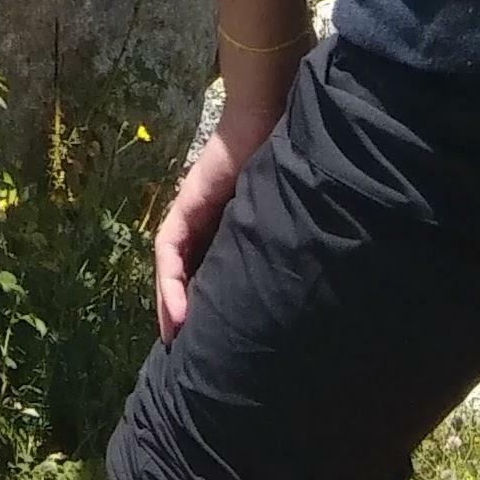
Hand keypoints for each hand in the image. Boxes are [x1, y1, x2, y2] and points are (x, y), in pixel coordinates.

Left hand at [153, 67, 299, 336]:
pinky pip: (169, 252)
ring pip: (171, 272)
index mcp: (232, 232)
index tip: (219, 350)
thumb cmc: (285, 165)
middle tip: (191, 361)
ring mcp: (191, 217)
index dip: (212, 311)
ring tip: (176, 343)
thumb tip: (310, 292)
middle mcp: (208, 227)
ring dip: (171, 308)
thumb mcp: (282, 220)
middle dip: (186, 317)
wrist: (266, 119)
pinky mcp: (184, 208)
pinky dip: (171, 285)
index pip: (214, 278)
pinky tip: (178, 314)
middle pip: (187, 279)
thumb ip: (282, 246)